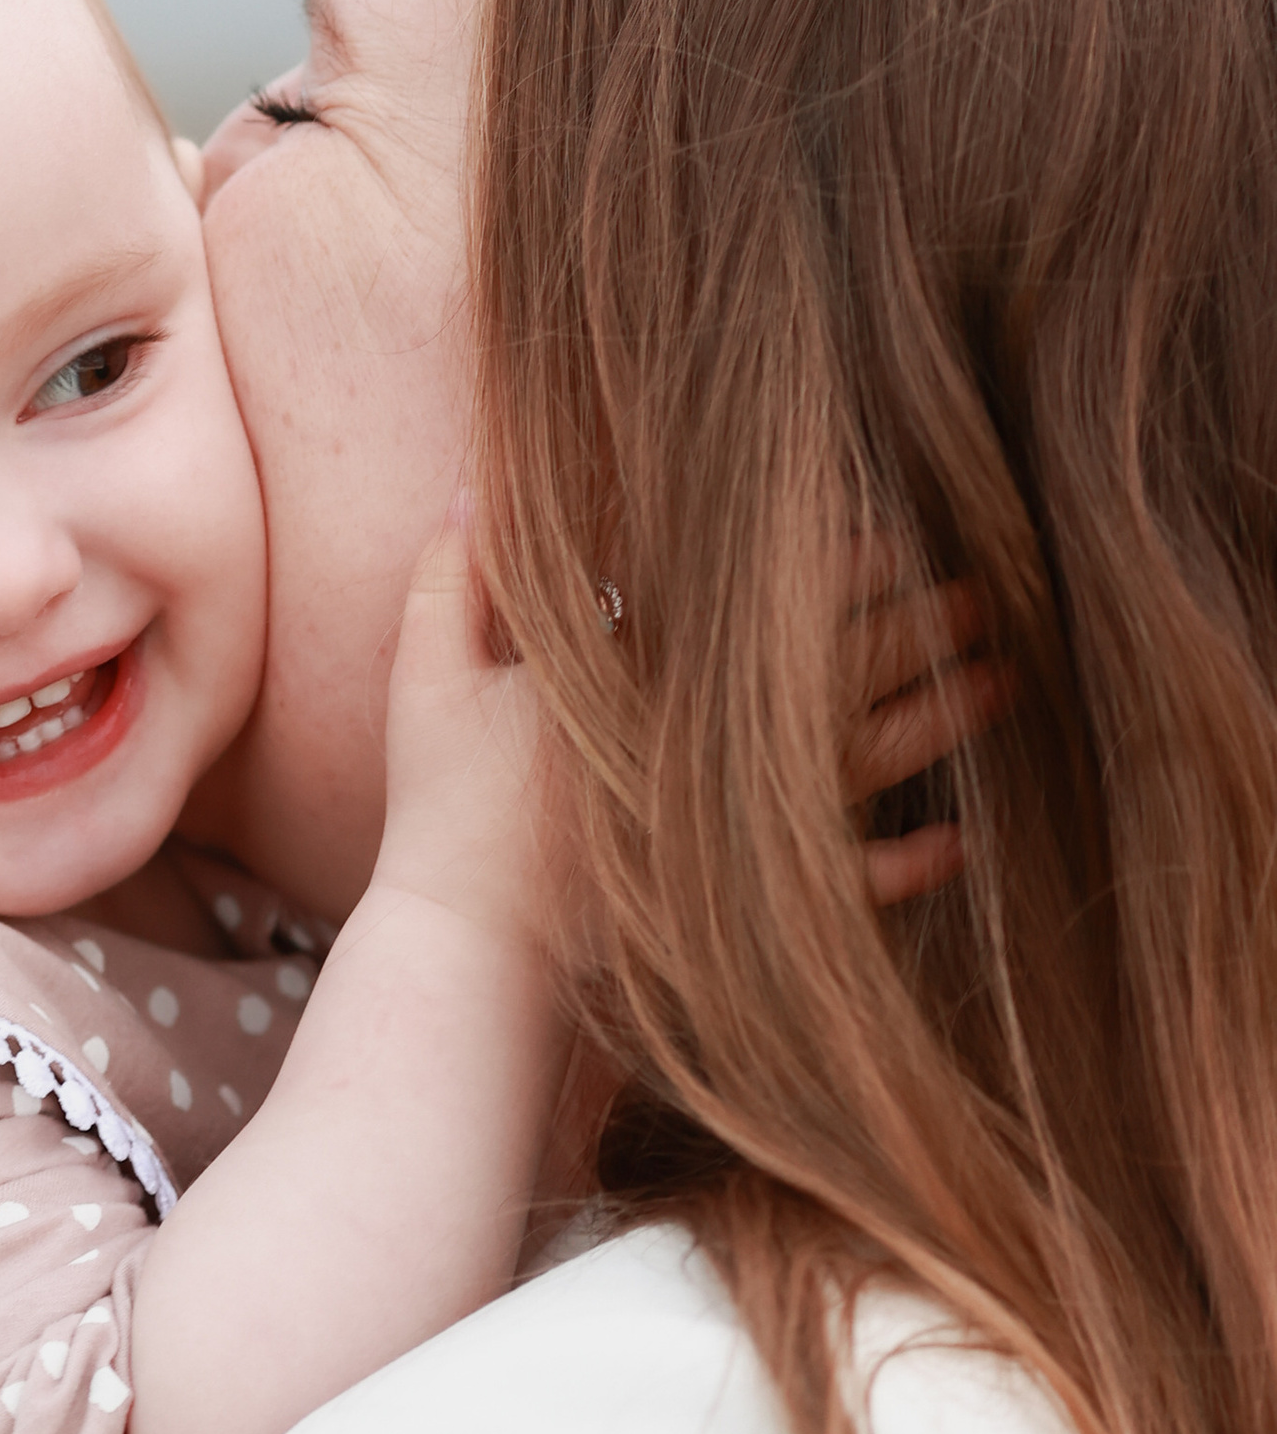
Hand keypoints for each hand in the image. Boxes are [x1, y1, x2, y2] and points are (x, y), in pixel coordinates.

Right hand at [371, 516, 1010, 961]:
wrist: (472, 948)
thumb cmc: (444, 814)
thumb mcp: (429, 678)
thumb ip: (456, 576)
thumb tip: (478, 485)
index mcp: (649, 672)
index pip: (760, 593)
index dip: (832, 556)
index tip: (886, 525)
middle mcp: (716, 739)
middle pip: (840, 661)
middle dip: (919, 619)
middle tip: (981, 587)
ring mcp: (745, 822)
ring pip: (872, 752)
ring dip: (946, 713)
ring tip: (1004, 677)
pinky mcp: (753, 903)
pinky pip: (855, 882)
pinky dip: (912, 864)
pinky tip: (958, 840)